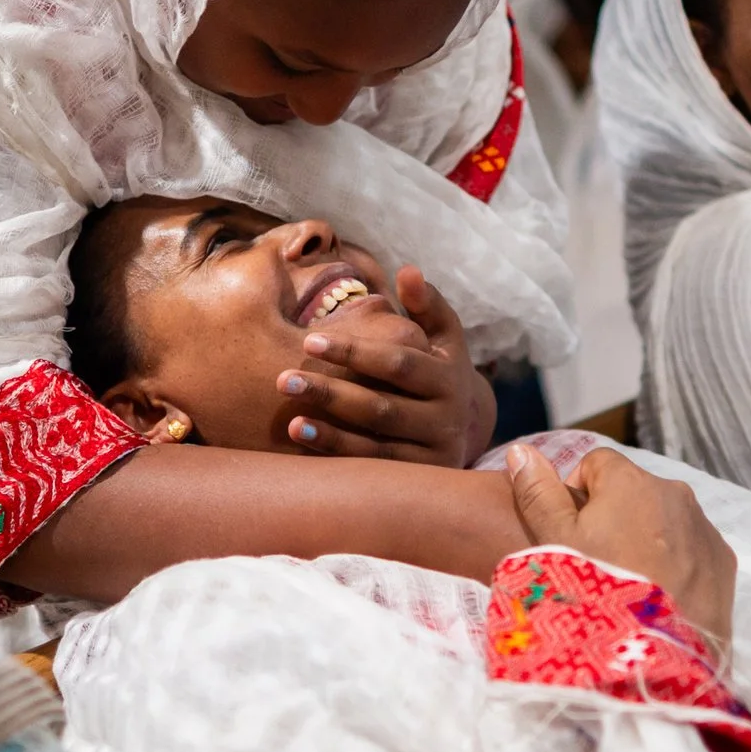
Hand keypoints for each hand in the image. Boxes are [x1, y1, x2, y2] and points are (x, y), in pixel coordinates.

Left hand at [281, 266, 495, 465]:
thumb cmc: (440, 370)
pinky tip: (306, 444)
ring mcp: (433, 456)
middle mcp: (445, 420)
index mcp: (448, 379)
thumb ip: (427, 304)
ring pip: (376, 446)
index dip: (355, 352)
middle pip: (381, 408)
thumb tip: (407, 271)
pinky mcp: (418, 481)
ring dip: (330, 433)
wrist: (467, 429)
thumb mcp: (444, 337)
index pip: (398, 363)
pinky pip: (373, 471)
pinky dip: (338, 458)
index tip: (309, 340)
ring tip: (290, 420)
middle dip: (331, 393)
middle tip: (283, 380)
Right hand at [506, 444, 737, 646]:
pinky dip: (677, 562)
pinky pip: (693, 547)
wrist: (653, 655)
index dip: (578, 494)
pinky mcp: (723, 561)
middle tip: (599, 564)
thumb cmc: (595, 590)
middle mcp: (674, 492)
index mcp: (630, 481)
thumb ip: (538, 492)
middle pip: (634, 491)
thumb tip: (522, 451)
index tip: (573, 534)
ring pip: (665, 519)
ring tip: (629, 584)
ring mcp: (703, 527)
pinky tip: (660, 596)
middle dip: (615, 517)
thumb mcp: (554, 542)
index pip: (597, 463)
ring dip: (647, 538)